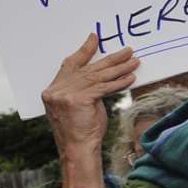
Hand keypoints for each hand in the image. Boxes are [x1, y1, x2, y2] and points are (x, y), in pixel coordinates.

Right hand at [42, 33, 139, 187]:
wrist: (78, 149)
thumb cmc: (81, 130)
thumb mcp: (79, 105)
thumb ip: (85, 89)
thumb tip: (104, 75)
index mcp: (53, 89)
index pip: (70, 64)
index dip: (84, 51)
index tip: (95, 38)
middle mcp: (57, 89)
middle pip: (89, 69)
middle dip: (111, 59)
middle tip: (128, 51)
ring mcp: (65, 94)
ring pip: (98, 77)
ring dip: (120, 69)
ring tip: (134, 62)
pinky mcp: (78, 99)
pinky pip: (104, 87)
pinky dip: (119, 82)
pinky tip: (130, 77)